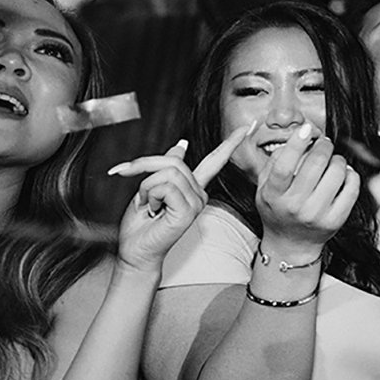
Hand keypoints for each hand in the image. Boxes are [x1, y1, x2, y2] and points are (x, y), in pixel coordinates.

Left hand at [106, 127, 248, 273]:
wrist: (135, 252)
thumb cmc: (141, 225)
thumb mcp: (151, 187)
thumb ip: (168, 167)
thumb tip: (182, 144)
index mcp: (194, 187)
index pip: (215, 160)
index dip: (231, 143)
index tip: (247, 127)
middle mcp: (200, 194)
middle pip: (174, 161)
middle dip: (144, 167)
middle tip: (133, 183)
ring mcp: (197, 202)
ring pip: (167, 174)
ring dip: (146, 188)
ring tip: (149, 206)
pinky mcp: (189, 211)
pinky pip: (165, 187)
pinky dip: (149, 196)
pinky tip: (153, 212)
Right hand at [254, 123, 360, 256]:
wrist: (291, 244)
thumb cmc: (278, 211)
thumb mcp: (264, 188)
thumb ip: (274, 162)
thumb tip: (294, 138)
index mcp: (274, 195)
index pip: (284, 166)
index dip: (297, 143)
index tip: (305, 129)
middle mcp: (295, 206)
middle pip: (316, 164)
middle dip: (323, 146)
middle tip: (324, 143)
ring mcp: (317, 214)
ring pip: (337, 172)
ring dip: (338, 159)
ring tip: (332, 161)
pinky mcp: (336, 219)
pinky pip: (352, 187)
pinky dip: (350, 174)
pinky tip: (343, 175)